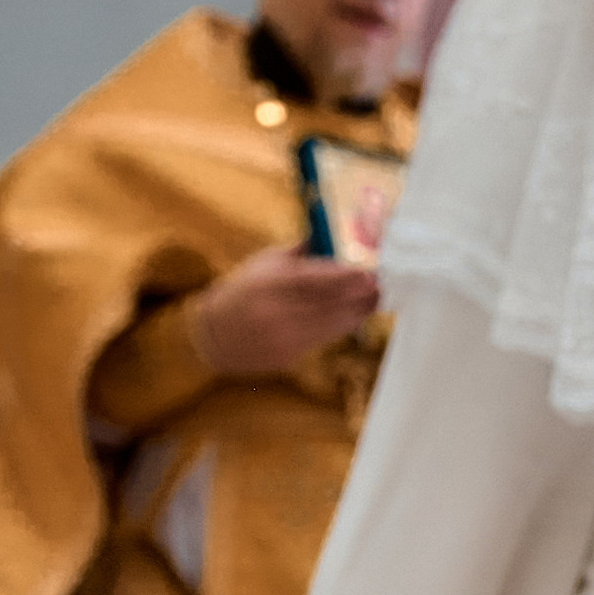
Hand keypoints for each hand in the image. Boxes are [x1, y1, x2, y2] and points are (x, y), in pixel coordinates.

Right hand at [191, 246, 379, 375]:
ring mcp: (282, 337)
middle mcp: (277, 311)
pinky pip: (321, 341)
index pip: (317, 280)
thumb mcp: (265, 261)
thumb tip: (334, 239)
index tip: (369, 273)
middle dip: (358, 296)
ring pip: (330, 325)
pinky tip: (353, 319)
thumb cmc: (245, 289)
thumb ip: (301, 251)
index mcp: (272, 283)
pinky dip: (339, 329)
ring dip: (355, 314)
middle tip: (379, 288)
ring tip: (373, 302)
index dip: (347, 278)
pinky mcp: (286, 356)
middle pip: (329, 304)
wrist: (214, 332)